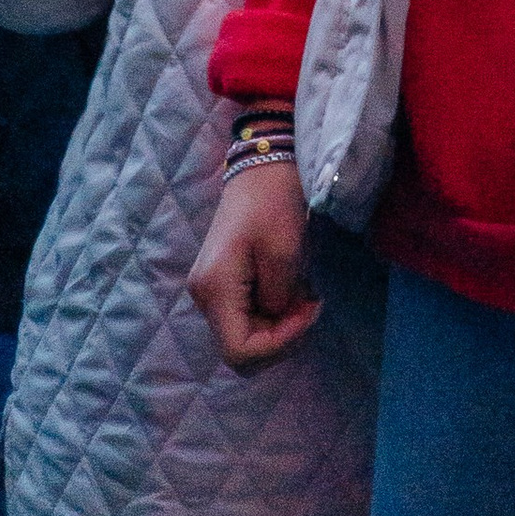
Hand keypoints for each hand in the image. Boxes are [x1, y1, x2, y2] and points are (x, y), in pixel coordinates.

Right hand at [186, 158, 321, 374]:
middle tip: (310, 305)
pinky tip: (291, 289)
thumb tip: (276, 319)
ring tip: (304, 295)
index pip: (239, 351)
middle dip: (279, 336)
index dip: (277, 344)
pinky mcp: (222, 282)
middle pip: (240, 348)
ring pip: (244, 334)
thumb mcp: (285, 251)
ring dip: (277, 324)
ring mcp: (211, 290)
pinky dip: (270, 311)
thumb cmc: (274, 201)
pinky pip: (245, 314)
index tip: (308, 312)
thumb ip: (279, 297)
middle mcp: (204, 296)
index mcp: (214, 290)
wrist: (262, 164)